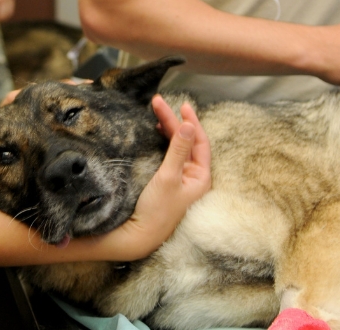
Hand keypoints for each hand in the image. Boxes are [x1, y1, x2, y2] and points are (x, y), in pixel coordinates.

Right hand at [105, 95, 211, 260]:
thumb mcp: (168, 177)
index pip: (200, 142)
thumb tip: (188, 125)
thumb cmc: (156, 210)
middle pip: (187, 142)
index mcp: (201, 178)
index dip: (191, 122)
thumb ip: (178, 149)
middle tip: (159, 102)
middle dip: (174, 121)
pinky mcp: (168, 183)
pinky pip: (170, 156)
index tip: (181, 105)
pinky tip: (157, 133)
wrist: (138, 236)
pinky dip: (164, 142)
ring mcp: (181, 181)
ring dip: (169, 130)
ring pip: (178, 147)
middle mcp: (194, 178)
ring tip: (157, 113)